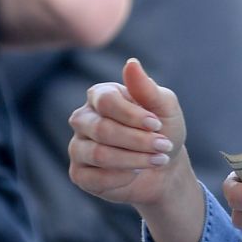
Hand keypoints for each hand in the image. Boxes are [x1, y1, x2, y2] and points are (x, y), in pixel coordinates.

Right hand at [69, 58, 189, 208]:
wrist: (164, 167)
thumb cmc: (163, 130)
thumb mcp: (164, 107)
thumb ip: (147, 88)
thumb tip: (131, 63)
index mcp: (100, 95)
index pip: (106, 101)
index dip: (133, 115)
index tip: (157, 125)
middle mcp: (83, 119)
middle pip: (102, 129)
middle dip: (138, 141)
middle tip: (164, 146)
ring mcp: (77, 146)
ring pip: (99, 154)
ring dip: (135, 160)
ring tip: (158, 160)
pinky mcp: (79, 174)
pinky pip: (95, 178)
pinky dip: (123, 177)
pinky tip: (137, 173)